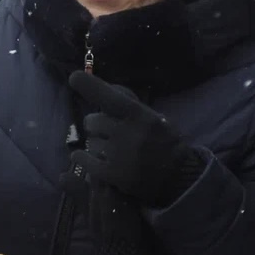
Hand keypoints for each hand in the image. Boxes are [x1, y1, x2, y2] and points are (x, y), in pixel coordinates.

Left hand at [68, 70, 198, 206]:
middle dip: (95, 125)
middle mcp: (129, 134)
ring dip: (95, 144)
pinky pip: (83, 160)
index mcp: (141, 117)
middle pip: (92, 121)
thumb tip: (107, 87)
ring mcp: (119, 156)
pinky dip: (82, 158)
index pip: (111, 98)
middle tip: (105, 130)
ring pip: (90, 142)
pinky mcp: (112, 175)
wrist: (180, 177)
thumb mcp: (154, 118)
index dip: (91, 87)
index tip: (74, 78)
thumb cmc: (164, 142)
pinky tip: (85, 157)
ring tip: (110, 150)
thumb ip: (130, 104)